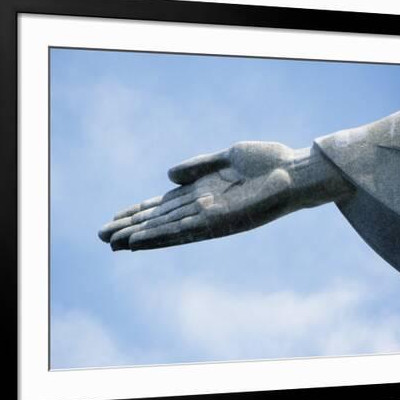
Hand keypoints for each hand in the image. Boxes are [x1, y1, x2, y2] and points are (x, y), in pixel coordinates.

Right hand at [98, 141, 297, 250]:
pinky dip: (158, 236)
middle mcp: (202, 208)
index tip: (117, 217)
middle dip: (131, 227)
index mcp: (203, 192)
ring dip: (138, 236)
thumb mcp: (227, 157)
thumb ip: (197, 166)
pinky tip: (138, 241)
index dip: (139, 211)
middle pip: (159, 219)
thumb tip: (166, 176)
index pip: (164, 205)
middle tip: (102, 236)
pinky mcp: (218, 223)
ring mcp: (209, 217)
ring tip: (111, 242)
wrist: (296, 172)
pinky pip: (182, 231)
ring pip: (165, 229)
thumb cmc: (268, 162)